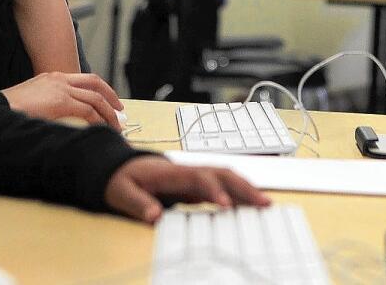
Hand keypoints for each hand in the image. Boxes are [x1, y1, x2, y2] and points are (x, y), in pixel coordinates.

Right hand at [1, 72, 124, 129]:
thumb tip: (64, 118)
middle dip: (111, 98)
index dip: (101, 90)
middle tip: (119, 111)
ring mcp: (60, 88)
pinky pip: (88, 110)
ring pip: (95, 98)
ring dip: (108, 113)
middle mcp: (59, 78)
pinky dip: (98, 120)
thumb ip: (50, 103)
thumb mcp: (33, 100)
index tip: (109, 101)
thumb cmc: (9, 109)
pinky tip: (102, 129)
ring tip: (116, 126)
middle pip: (95, 83)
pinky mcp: (60, 101)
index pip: (85, 79)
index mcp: (52, 77)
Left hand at [104, 156, 270, 222]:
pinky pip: (223, 186)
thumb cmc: (123, 179)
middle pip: (222, 174)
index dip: (214, 190)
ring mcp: (195, 176)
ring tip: (264, 204)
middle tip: (262, 203)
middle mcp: (188, 170)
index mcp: (171, 172)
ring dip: (247, 189)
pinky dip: (240, 193)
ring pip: (227, 177)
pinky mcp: (197, 185)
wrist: (121, 169)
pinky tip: (251, 204)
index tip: (225, 205)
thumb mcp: (122, 192)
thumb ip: (138, 204)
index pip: (199, 178)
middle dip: (244, 187)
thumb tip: (154, 216)